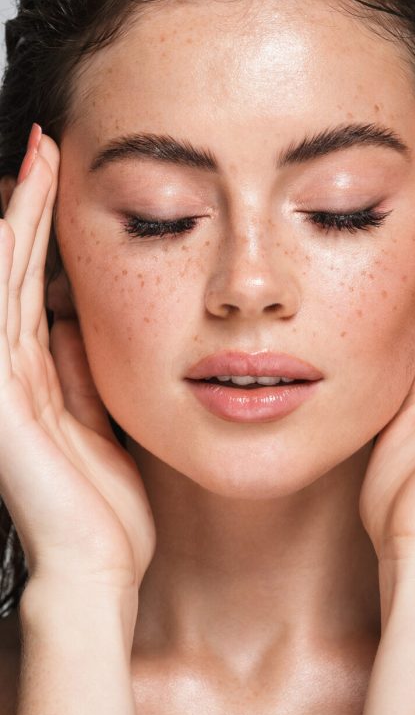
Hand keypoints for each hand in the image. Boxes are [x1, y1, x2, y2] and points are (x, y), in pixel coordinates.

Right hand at [0, 127, 155, 597]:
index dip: (45, 231)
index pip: (38, 285)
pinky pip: (3, 315)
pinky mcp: (0, 394)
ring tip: (37, 162)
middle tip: (46, 148)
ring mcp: (1, 379)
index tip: (62, 180)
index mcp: (38, 375)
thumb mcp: (99, 417)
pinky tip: (14, 221)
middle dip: (30, 207)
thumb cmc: (104, 507)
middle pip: (18, 269)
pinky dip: (7, 264)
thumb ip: (80, 370)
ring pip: (5, 279)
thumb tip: (77, 320)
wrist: (96, 565)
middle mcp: (11, 368)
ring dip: (20, 218)